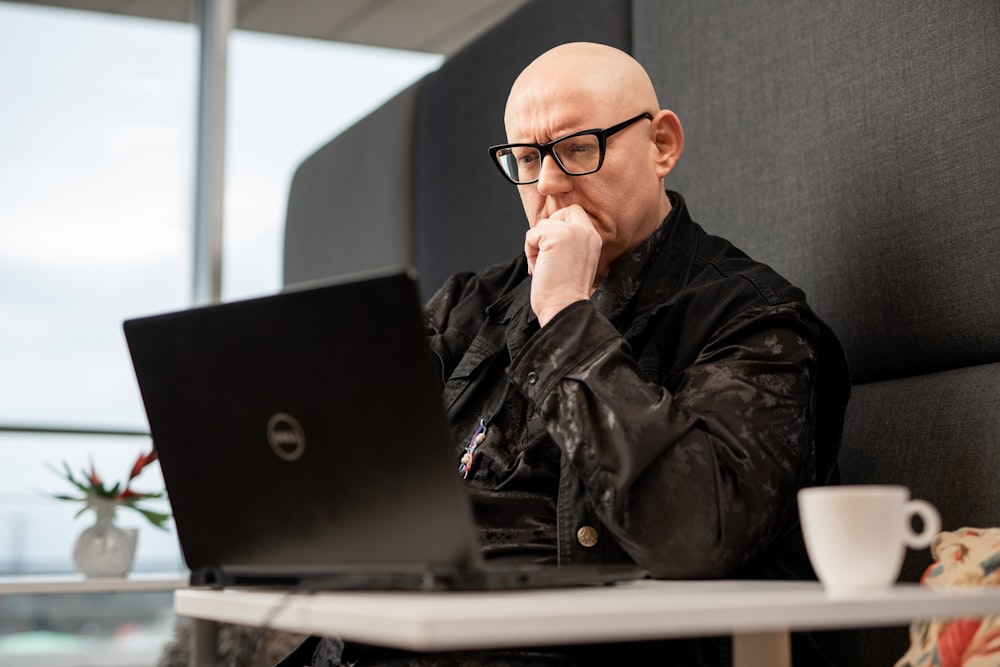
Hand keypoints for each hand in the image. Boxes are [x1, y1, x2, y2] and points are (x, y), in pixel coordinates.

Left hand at [524, 205, 602, 326]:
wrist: (565, 308)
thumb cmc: (565, 293)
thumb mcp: (573, 261)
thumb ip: (567, 243)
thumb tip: (544, 233)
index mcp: (593, 239)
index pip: (575, 213)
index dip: (558, 225)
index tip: (552, 249)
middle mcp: (587, 232)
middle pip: (560, 213)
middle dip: (546, 232)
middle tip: (546, 255)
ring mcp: (572, 233)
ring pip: (542, 226)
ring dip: (535, 247)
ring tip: (544, 267)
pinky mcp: (556, 238)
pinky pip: (531, 235)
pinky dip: (529, 253)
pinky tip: (538, 269)